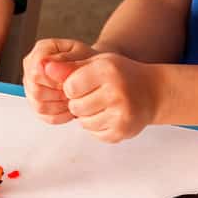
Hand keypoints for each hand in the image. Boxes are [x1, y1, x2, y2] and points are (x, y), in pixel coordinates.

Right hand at [22, 38, 97, 124]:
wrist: (92, 73)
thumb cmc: (87, 62)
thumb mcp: (82, 55)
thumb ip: (65, 58)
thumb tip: (45, 64)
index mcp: (41, 50)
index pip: (36, 71)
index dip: (54, 81)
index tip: (70, 82)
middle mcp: (31, 67)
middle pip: (36, 90)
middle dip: (59, 95)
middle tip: (75, 92)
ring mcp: (31, 86)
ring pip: (39, 105)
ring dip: (61, 106)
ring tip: (74, 99)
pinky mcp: (36, 102)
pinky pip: (44, 116)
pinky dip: (60, 116)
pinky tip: (70, 108)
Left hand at [45, 52, 160, 142]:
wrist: (152, 93)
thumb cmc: (121, 75)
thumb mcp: (98, 63)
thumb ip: (70, 67)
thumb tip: (45, 68)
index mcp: (107, 71)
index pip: (70, 87)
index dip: (72, 87)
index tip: (82, 85)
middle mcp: (116, 92)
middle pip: (75, 107)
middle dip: (79, 103)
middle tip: (94, 96)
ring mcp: (120, 114)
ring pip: (84, 123)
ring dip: (87, 116)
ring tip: (102, 106)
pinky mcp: (122, 131)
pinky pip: (95, 134)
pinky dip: (98, 127)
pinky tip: (109, 115)